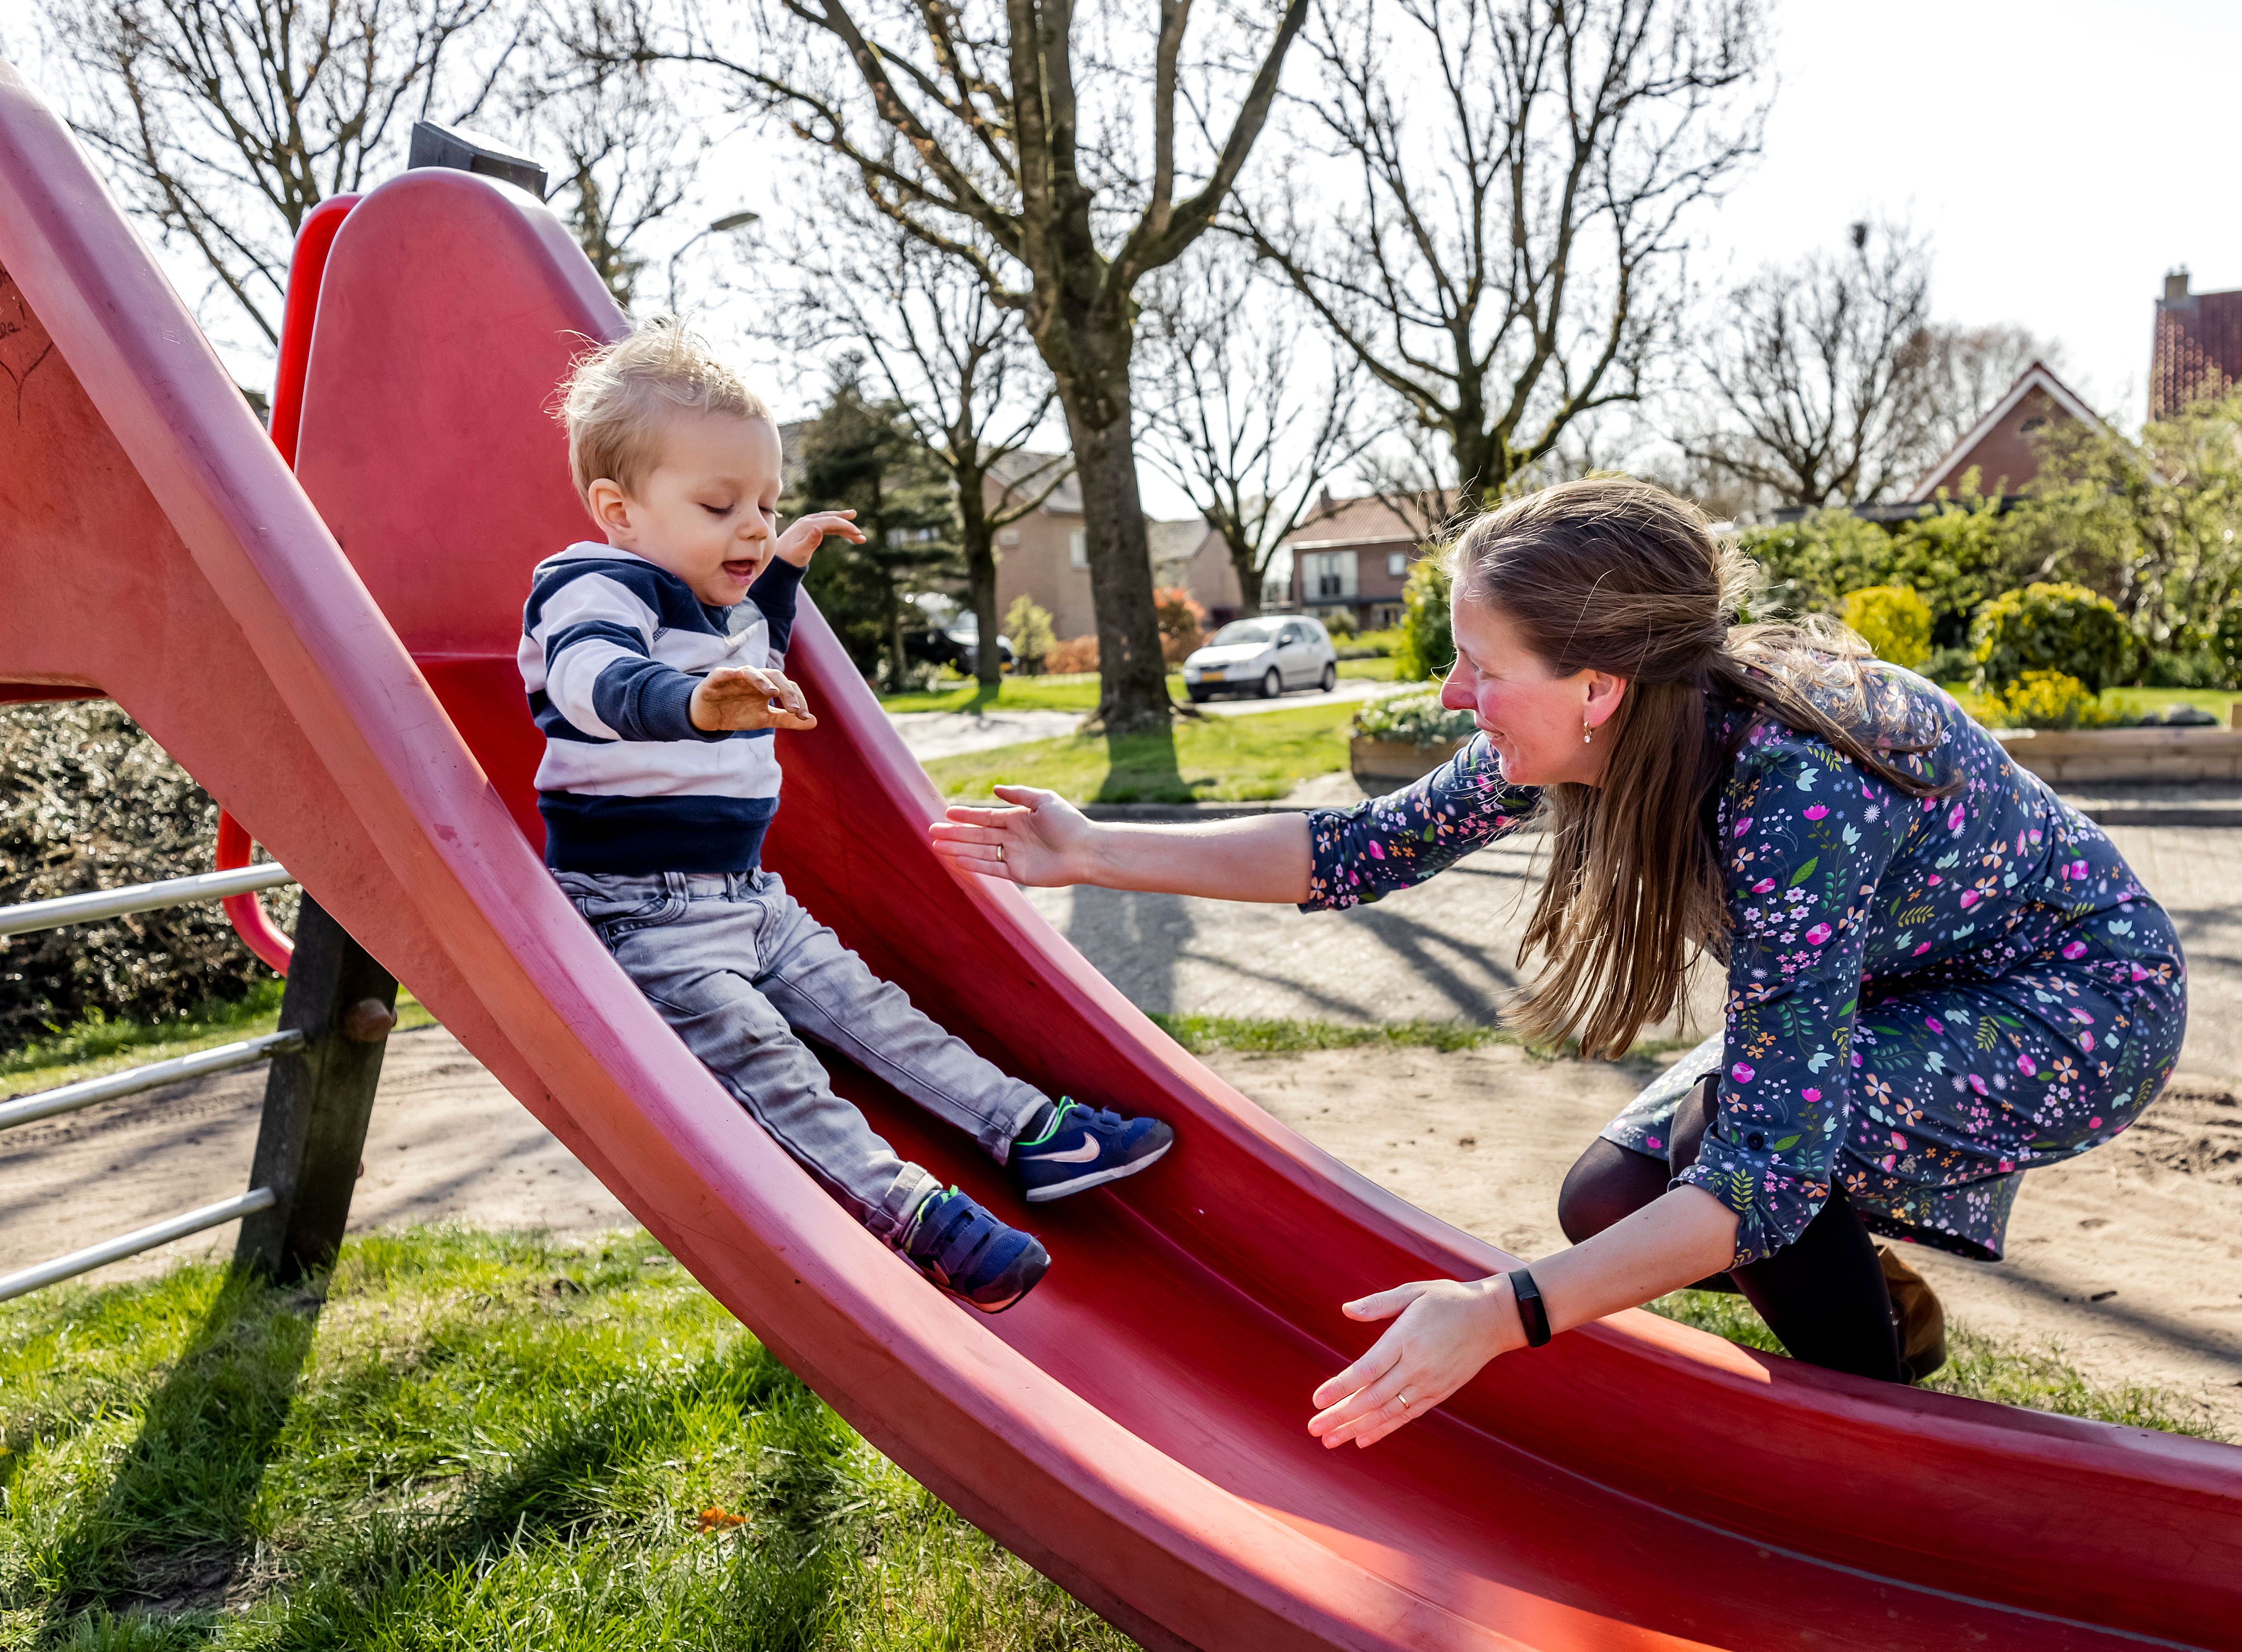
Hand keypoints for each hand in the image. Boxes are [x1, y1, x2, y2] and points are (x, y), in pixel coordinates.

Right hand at [690, 665, 816, 731]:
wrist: (709, 718)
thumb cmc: (738, 713)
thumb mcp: (765, 719)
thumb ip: (788, 719)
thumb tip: (814, 721)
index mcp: (767, 687)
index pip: (788, 687)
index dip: (798, 700)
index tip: (804, 716)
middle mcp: (753, 679)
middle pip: (774, 676)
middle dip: (786, 691)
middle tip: (794, 709)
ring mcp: (734, 677)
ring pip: (750, 672)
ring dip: (762, 681)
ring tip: (772, 693)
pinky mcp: (715, 679)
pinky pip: (723, 673)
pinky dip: (730, 672)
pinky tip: (737, 674)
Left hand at [774, 509, 864, 566]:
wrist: (776, 560)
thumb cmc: (788, 558)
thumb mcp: (800, 552)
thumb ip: (810, 541)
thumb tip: (818, 529)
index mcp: (807, 524)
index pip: (831, 521)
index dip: (846, 526)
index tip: (858, 534)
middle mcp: (807, 521)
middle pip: (831, 518)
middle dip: (846, 522)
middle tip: (859, 526)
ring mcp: (807, 524)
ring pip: (829, 522)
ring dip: (843, 527)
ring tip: (857, 534)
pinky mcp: (807, 529)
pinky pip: (825, 526)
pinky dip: (836, 529)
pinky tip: (843, 533)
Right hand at [929, 785, 1099, 885]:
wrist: (1086, 850)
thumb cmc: (1069, 823)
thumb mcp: (1044, 801)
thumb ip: (1019, 795)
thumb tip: (995, 789)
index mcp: (1017, 819)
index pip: (985, 817)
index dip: (966, 816)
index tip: (946, 813)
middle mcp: (1012, 837)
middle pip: (977, 835)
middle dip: (955, 833)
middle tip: (932, 831)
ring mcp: (1014, 855)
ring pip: (980, 851)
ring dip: (958, 848)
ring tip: (936, 846)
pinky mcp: (1018, 873)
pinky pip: (992, 868)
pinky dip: (975, 864)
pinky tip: (958, 859)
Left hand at [1306, 1276, 1520, 1448]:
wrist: (1492, 1320)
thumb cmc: (1448, 1300)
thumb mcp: (1414, 1292)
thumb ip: (1378, 1303)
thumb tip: (1346, 1310)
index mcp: (1407, 1338)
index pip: (1367, 1369)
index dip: (1340, 1387)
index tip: (1317, 1400)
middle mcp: (1417, 1366)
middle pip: (1373, 1397)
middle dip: (1341, 1416)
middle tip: (1314, 1429)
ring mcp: (1429, 1384)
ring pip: (1388, 1412)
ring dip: (1357, 1428)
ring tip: (1330, 1440)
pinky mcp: (1439, 1394)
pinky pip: (1406, 1416)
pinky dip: (1383, 1429)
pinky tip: (1362, 1439)